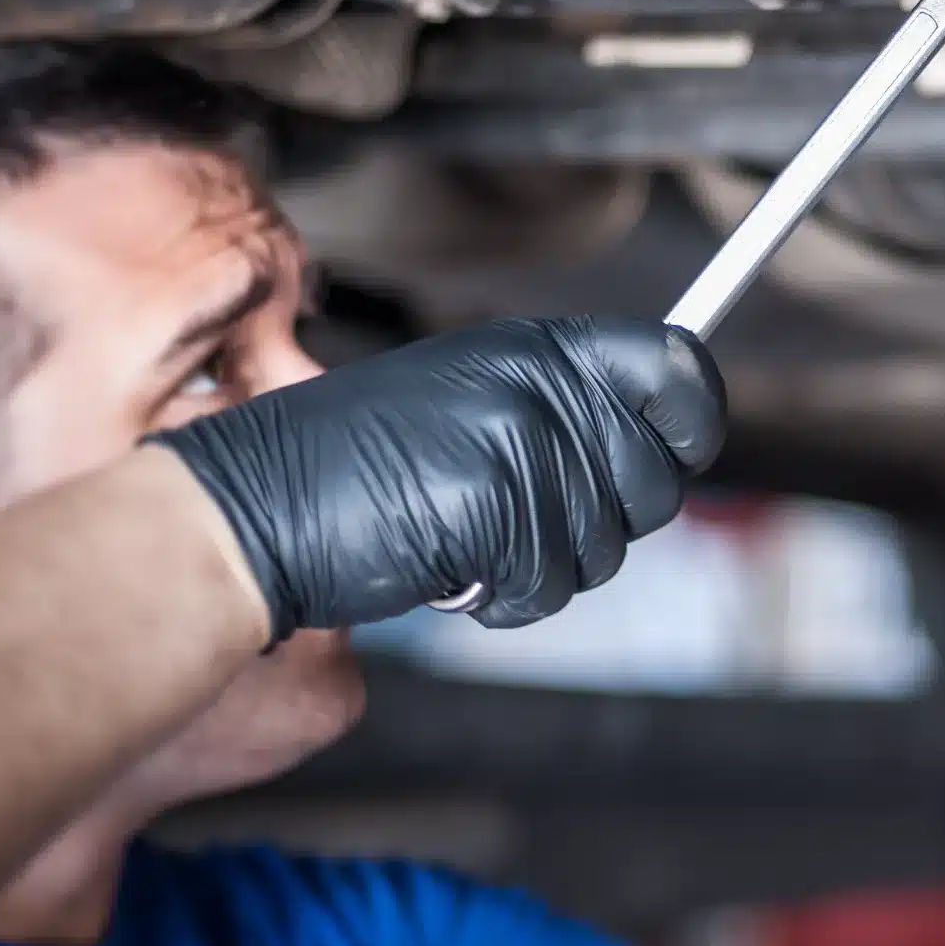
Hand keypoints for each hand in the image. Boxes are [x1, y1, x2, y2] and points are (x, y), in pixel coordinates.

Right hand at [152, 318, 725, 637]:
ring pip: (605, 545)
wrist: (249, 511)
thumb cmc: (350, 469)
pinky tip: (449, 570)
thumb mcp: (463, 401)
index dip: (695, 417)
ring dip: (540, 566)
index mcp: (536, 347)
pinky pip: (548, 585)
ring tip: (467, 538)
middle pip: (656, 479)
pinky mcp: (495, 504)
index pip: (677, 368)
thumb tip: (668, 435)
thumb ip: (559, 409)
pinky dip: (502, 598)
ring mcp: (517, 441)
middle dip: (600, 521)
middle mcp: (537, 383)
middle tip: (519, 520)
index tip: (683, 444)